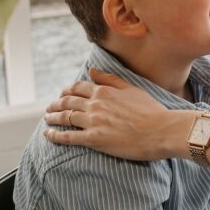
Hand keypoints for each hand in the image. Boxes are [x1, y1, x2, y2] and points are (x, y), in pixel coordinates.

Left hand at [44, 69, 194, 160]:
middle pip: (67, 102)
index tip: (62, 94)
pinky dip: (55, 135)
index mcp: (105, 91)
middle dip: (56, 104)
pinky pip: (68, 137)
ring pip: (65, 117)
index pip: (78, 87)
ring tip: (47, 119)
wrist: (161, 130)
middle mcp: (95, 104)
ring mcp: (93, 122)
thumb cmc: (152, 110)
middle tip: (50, 108)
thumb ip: (111, 79)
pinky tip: (48, 135)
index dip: (67, 91)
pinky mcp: (94, 139)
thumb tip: (92, 70)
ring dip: (53, 118)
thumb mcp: (132, 89)